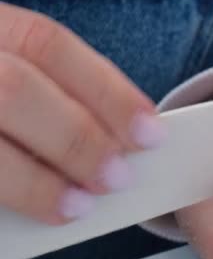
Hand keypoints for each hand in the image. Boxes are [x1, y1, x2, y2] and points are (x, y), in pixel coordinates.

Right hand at [0, 3, 163, 223]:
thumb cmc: (6, 102)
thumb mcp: (16, 70)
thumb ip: (57, 92)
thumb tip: (124, 137)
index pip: (48, 44)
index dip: (107, 90)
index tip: (152, 132)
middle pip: (15, 90)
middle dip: (77, 139)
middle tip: (117, 178)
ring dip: (36, 182)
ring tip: (78, 207)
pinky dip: (10, 195)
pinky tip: (32, 213)